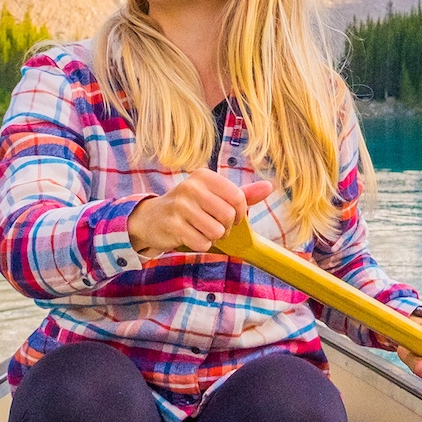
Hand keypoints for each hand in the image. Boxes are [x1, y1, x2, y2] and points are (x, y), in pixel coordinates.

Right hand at [127, 172, 273, 256]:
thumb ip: (242, 193)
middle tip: (214, 226)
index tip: (233, 217)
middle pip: (228, 216)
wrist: (151, 219)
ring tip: (200, 230)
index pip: (238, 197)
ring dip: (212, 237)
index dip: (240, 213)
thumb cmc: (189, 207)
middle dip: (226, 228)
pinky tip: (189, 236)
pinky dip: (200, 245)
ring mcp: (180, 206)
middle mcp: (191, 187)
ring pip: (216, 232)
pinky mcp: (172, 226)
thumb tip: (269, 187)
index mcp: (204, 176)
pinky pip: (202, 243)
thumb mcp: (214, 196)